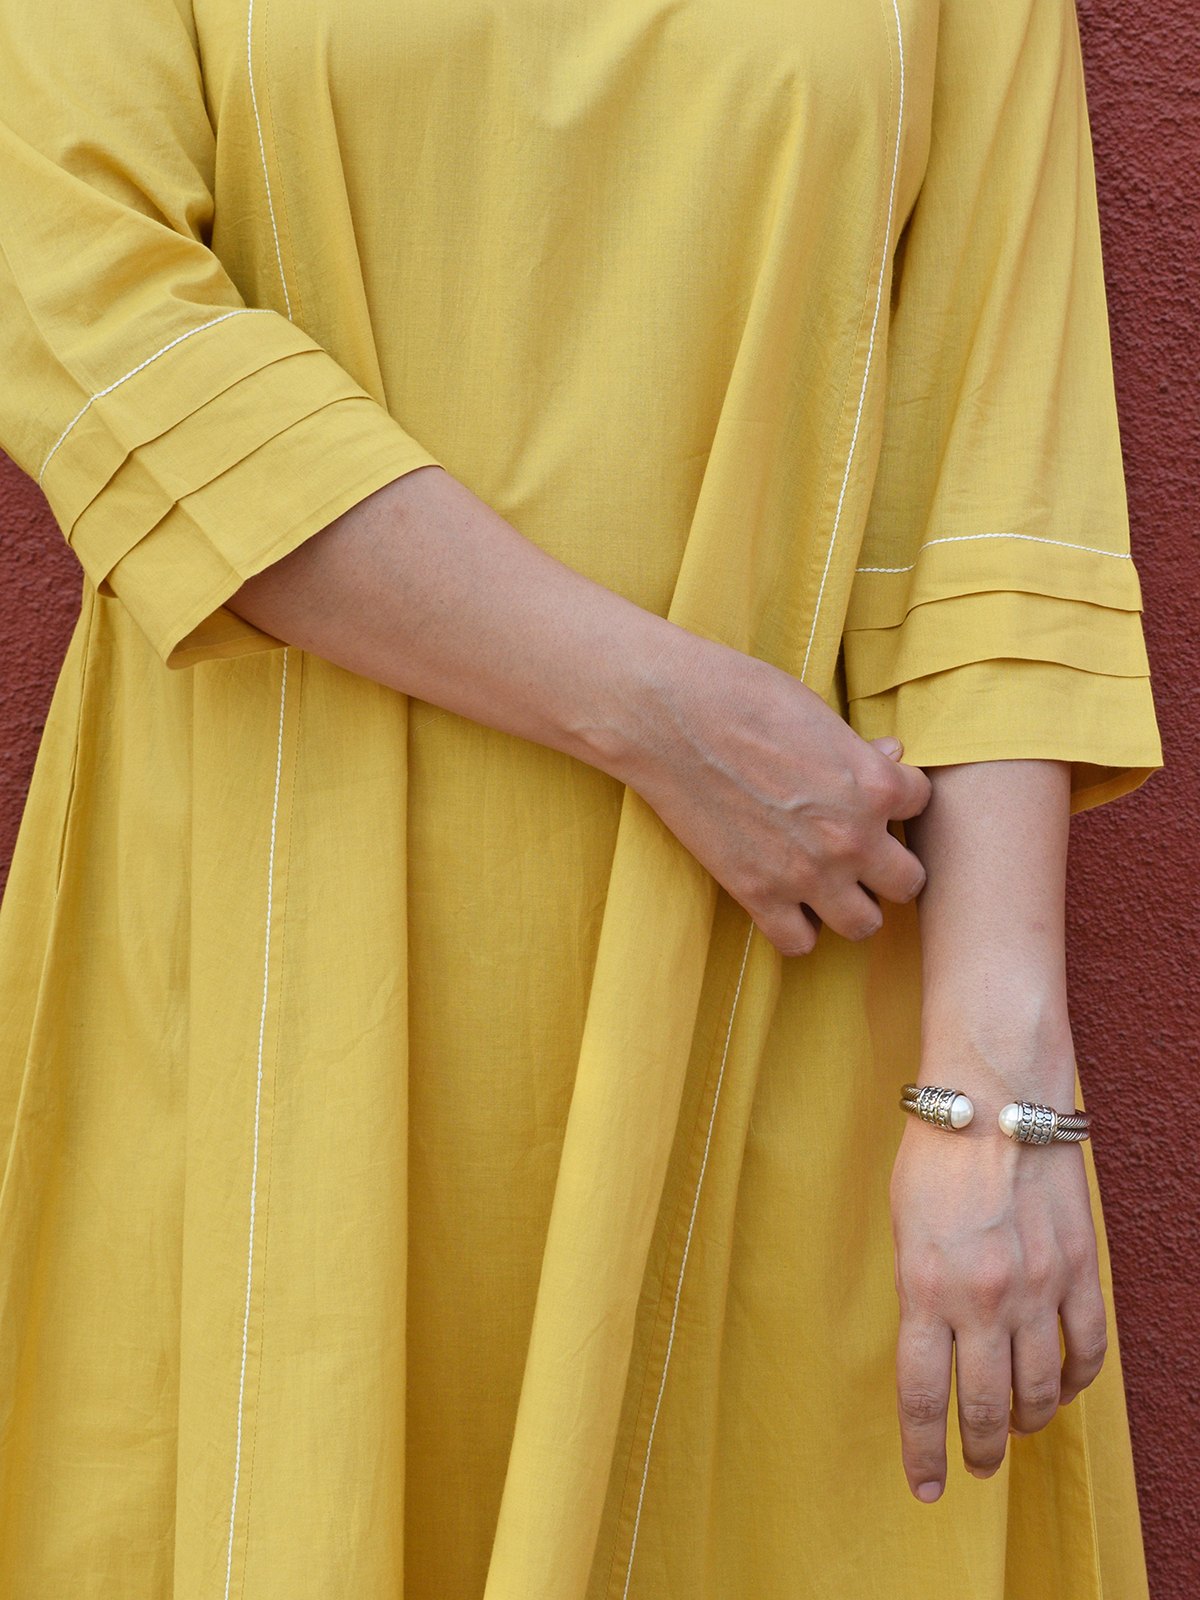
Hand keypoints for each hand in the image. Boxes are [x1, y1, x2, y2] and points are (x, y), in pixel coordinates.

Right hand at [616, 631, 931, 954]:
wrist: (669, 716)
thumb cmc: (743, 697)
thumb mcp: (817, 714)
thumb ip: (859, 752)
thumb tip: (890, 758)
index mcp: (874, 784)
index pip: (922, 804)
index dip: (899, 797)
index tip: (875, 795)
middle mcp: (851, 837)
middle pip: (908, 883)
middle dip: (890, 867)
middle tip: (863, 851)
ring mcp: (805, 874)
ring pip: (865, 925)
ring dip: (853, 905)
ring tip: (831, 885)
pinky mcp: (757, 894)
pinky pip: (799, 944)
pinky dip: (797, 928)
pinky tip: (786, 902)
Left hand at [889, 1113, 1107, 1502]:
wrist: (996, 1097)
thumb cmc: (935, 1152)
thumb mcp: (901, 1225)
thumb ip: (917, 1289)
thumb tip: (930, 1342)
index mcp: (925, 1288)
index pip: (922, 1396)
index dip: (922, 1451)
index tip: (925, 1487)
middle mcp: (983, 1300)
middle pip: (983, 1407)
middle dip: (976, 1450)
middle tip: (973, 1468)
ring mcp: (1038, 1288)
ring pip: (1039, 1389)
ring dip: (1024, 1420)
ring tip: (1012, 1430)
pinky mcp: (1078, 1270)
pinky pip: (1086, 1349)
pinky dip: (1074, 1381)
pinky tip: (1060, 1388)